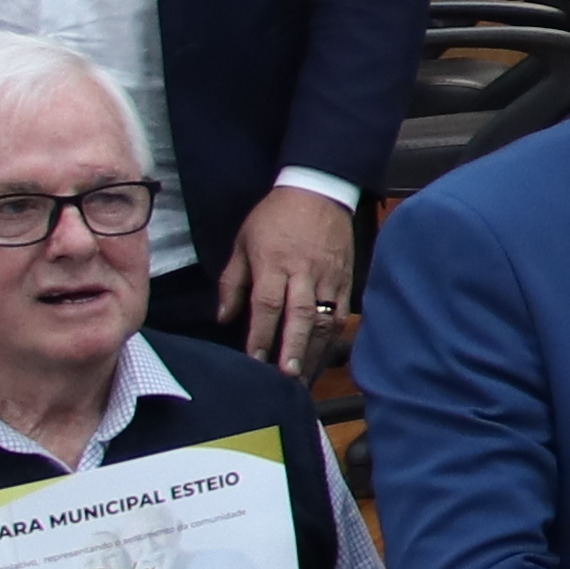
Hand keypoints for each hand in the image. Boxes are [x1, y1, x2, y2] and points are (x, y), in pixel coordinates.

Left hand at [227, 187, 358, 377]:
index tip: (255, 360)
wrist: (319, 190)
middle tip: (288, 378)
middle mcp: (303, 272)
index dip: (261, 334)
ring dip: (315, 351)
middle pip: (300, 315)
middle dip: (293, 348)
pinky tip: (325, 357)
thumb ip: (232, 281)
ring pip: (324, 319)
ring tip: (305, 378)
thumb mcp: (243, 242)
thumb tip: (223, 317)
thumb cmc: (274, 217)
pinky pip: (342, 312)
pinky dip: (334, 337)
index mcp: (273, 262)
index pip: (267, 304)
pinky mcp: (346, 279)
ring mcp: (328, 277)